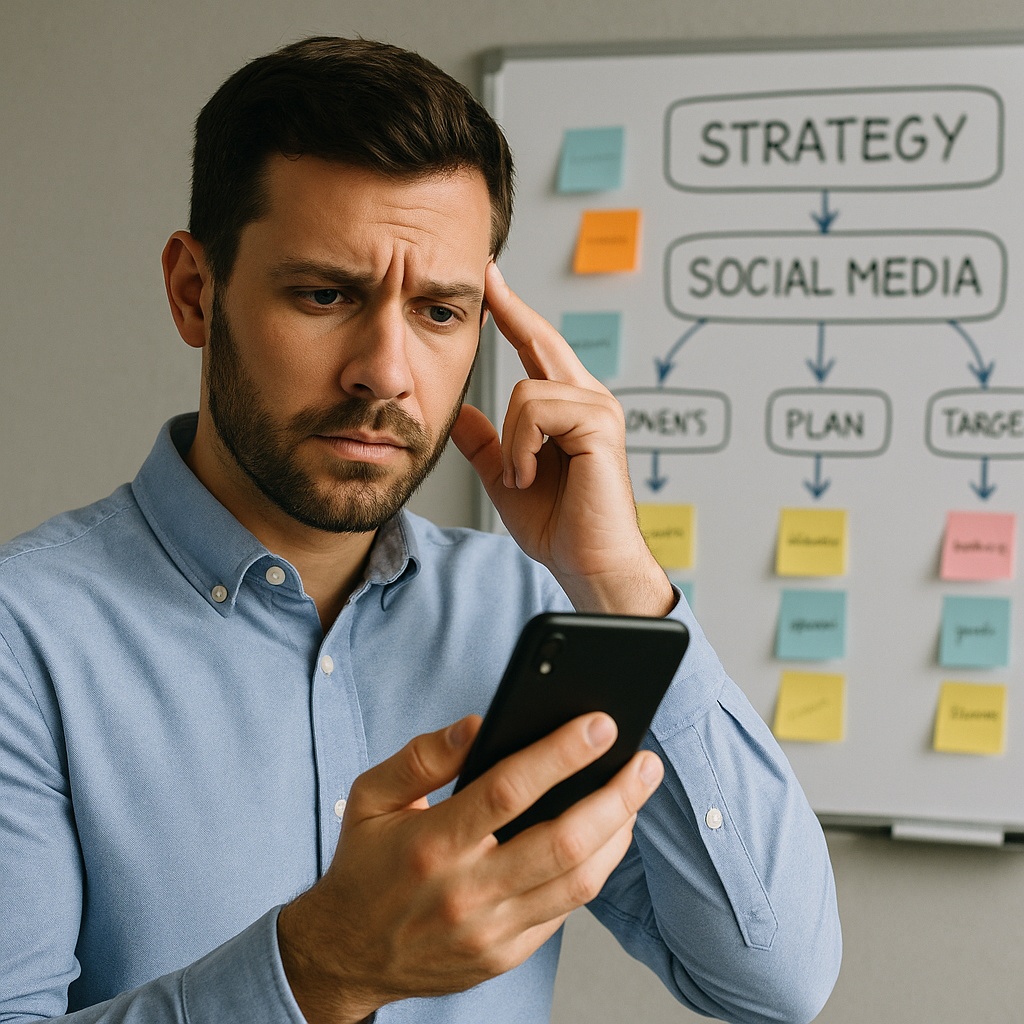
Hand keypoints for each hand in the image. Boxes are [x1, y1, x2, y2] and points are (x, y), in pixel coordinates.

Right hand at [277, 712, 663, 1023]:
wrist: (346, 955)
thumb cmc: (365, 864)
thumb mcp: (370, 796)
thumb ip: (423, 756)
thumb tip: (478, 723)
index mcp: (432, 842)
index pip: (508, 789)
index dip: (561, 753)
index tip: (599, 724)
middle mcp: (466, 891)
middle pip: (563, 841)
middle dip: (615, 796)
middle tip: (644, 762)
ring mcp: (490, 931)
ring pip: (578, 881)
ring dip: (618, 832)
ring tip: (635, 794)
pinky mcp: (505, 955)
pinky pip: (565, 910)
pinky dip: (594, 869)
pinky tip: (606, 836)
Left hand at [451, 263, 673, 615]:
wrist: (586, 563)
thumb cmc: (559, 526)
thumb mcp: (508, 477)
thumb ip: (487, 443)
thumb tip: (461, 412)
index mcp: (568, 409)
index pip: (537, 350)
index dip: (515, 314)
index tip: (491, 283)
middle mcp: (588, 400)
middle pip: (543, 340)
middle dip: (513, 308)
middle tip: (485, 274)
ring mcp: (598, 409)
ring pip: (526, 388)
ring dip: (513, 441)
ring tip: (524, 477)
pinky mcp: (599, 425)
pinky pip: (537, 411)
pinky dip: (523, 449)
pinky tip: (532, 477)